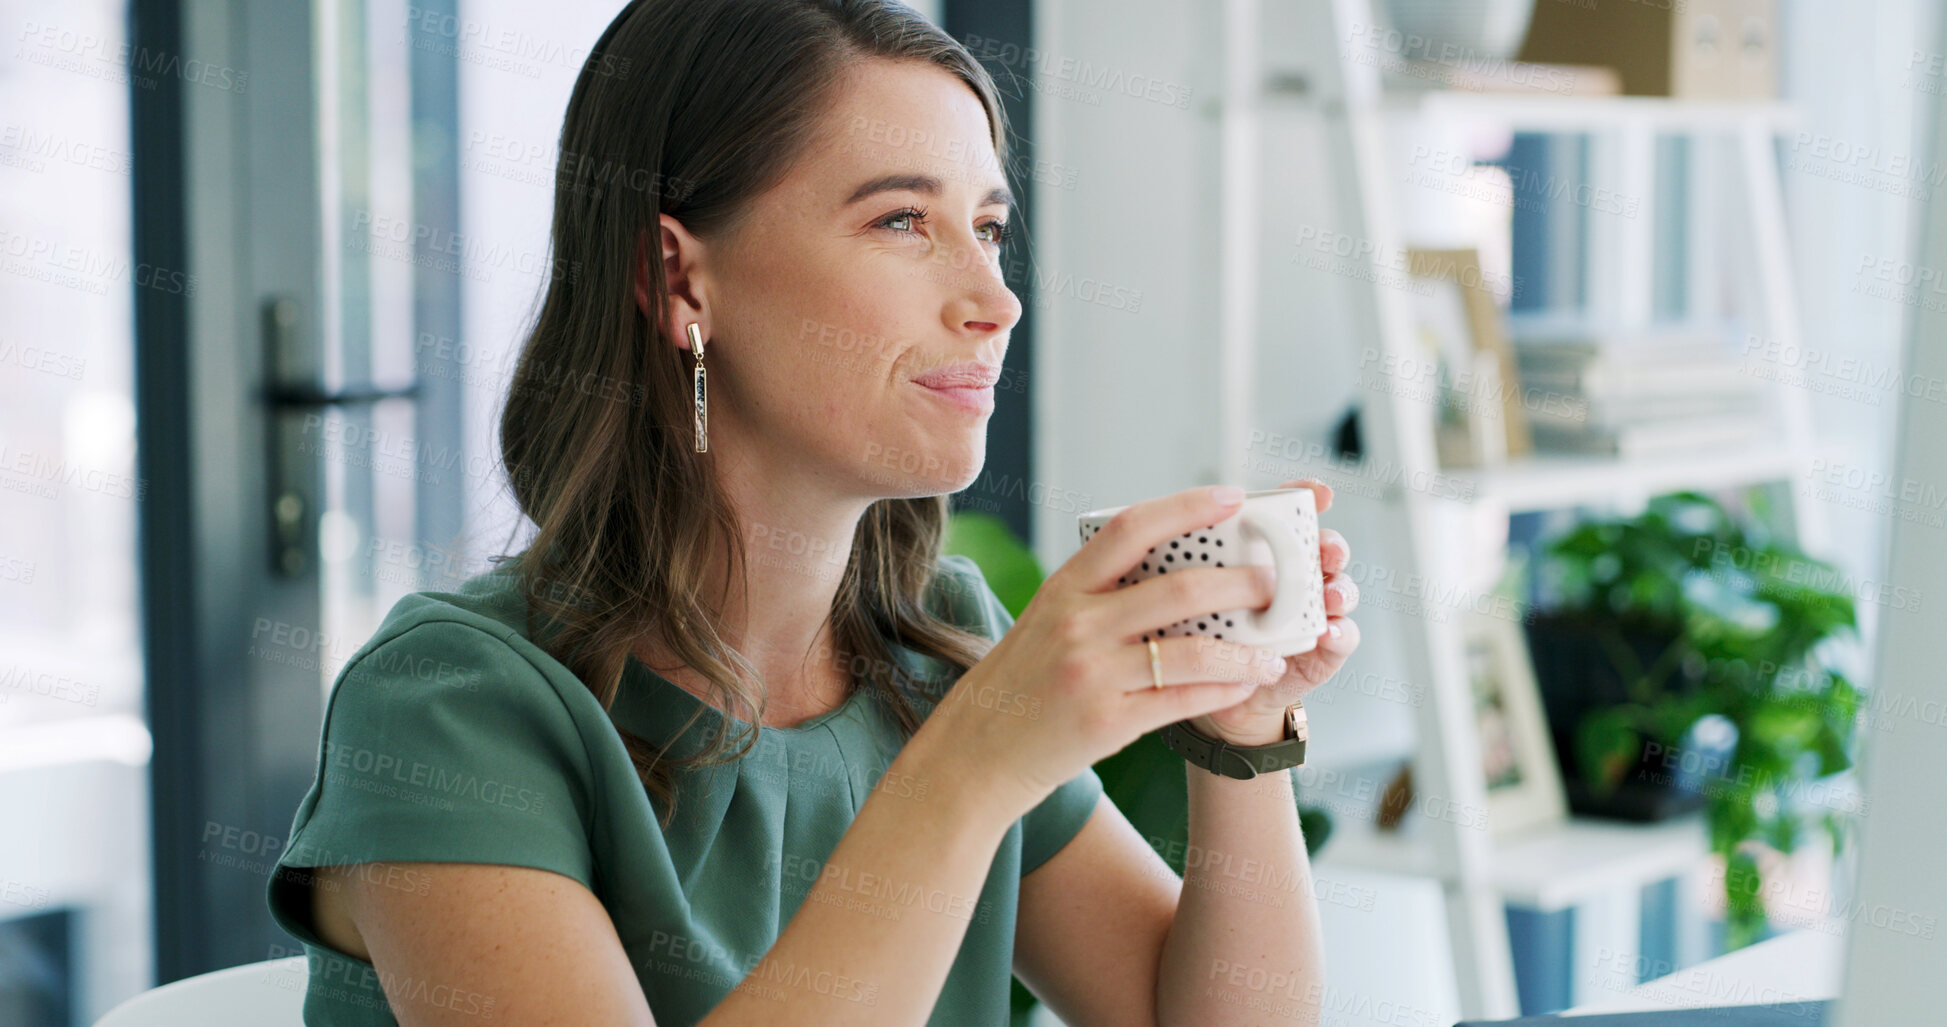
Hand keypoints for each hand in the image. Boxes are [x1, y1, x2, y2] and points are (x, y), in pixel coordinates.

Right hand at [928, 485, 1303, 820]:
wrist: (977, 753)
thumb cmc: (1023, 681)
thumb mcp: (1047, 620)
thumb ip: (1099, 593)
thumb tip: (1175, 564)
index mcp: (1064, 587)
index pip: (1131, 528)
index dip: (1186, 507)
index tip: (1231, 496)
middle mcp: (1076, 624)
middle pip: (1178, 589)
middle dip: (1240, 583)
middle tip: (1275, 581)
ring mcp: (1091, 674)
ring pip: (1192, 652)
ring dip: (1244, 650)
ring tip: (1274, 651)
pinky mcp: (1107, 722)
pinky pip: (1183, 700)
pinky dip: (1223, 690)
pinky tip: (1245, 684)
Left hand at [1189, 479, 1360, 746]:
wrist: (1201, 690)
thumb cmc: (1189, 633)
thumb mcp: (1179, 595)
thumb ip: (1183, 564)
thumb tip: (1163, 532)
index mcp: (1261, 550)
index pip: (1291, 514)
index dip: (1309, 496)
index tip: (1317, 491)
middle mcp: (1292, 575)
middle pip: (1324, 547)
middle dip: (1331, 544)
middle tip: (1325, 551)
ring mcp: (1310, 611)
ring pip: (1339, 588)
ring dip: (1340, 587)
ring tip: (1328, 595)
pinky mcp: (1322, 650)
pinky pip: (1342, 637)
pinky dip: (1341, 633)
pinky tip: (1329, 632)